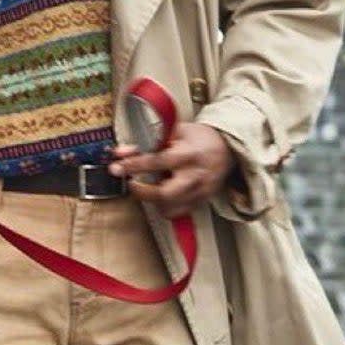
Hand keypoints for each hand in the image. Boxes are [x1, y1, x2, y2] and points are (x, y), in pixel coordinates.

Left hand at [111, 122, 236, 218]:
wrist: (227, 148)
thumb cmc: (198, 138)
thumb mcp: (173, 132)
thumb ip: (146, 142)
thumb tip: (121, 153)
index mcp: (188, 154)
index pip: (157, 161)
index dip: (133, 165)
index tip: (117, 167)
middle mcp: (195, 176)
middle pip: (164, 194)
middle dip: (142, 192)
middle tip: (131, 183)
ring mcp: (200, 192)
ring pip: (169, 209)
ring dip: (153, 201)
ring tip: (151, 186)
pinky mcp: (201, 202)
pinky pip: (178, 213)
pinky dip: (166, 206)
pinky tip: (164, 194)